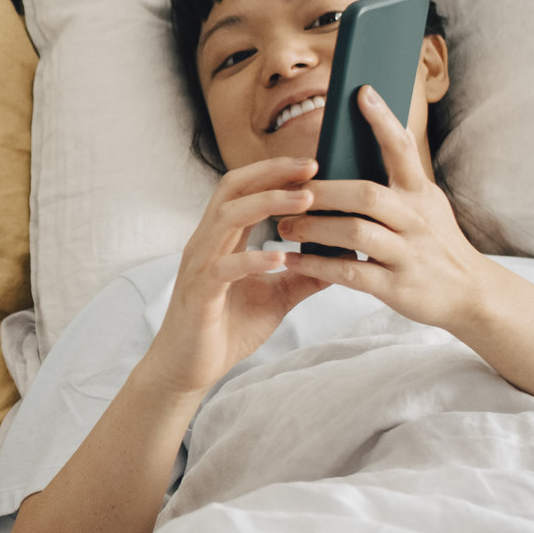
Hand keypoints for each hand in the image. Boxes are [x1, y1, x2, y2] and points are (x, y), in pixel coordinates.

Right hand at [140, 157, 333, 396]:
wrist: (189, 368)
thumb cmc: (226, 328)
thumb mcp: (276, 297)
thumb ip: (304, 276)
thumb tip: (344, 259)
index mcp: (222, 239)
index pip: (244, 189)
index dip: (275, 171)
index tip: (313, 164)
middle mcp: (206, 243)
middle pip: (233, 189)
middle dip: (272, 173)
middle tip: (312, 166)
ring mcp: (199, 266)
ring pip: (227, 218)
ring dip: (267, 204)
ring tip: (305, 200)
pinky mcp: (198, 294)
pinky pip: (223, 268)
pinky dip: (252, 259)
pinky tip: (280, 258)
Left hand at [274, 86, 496, 332]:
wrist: (470, 294)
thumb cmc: (438, 244)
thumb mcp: (430, 204)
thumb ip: (407, 174)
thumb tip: (397, 128)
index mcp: (421, 194)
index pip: (402, 149)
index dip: (383, 121)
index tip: (362, 93)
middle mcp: (415, 219)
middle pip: (366, 193)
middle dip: (323, 190)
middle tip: (288, 190)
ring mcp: (407, 254)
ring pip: (355, 232)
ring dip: (314, 227)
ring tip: (284, 226)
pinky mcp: (397, 286)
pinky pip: (350, 272)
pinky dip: (317, 265)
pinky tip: (292, 260)